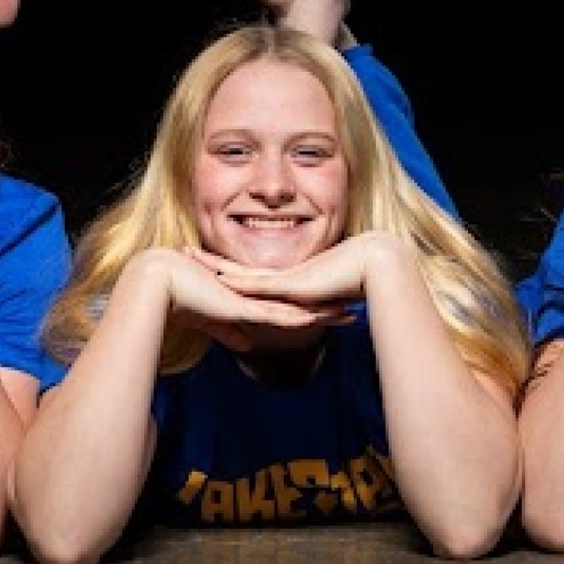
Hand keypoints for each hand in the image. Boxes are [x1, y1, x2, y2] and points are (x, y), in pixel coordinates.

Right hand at [140, 249, 349, 351]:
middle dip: (330, 307)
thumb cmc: (183, 300)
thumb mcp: (214, 321)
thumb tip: (249, 347)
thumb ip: (231, 332)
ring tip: (351, 314)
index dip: (315, 308)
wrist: (161, 283)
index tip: (337, 310)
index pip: (292, 306)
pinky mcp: (242, 307)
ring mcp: (253, 301)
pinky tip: (317, 318)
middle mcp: (258, 298)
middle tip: (356, 308)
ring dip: (324, 313)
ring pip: (297, 308)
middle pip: (302, 304)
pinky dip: (297, 317)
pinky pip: (275, 314)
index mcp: (254, 300)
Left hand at [185, 233, 391, 309]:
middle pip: (239, 271)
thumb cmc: (357, 278)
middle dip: (212, 262)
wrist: (376, 263)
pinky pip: (263, 287)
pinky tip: (222, 280)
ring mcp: (285, 282)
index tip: (207, 262)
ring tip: (193, 255)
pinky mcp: (294, 287)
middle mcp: (281, 280)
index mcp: (285, 282)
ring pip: (244, 274)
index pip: (250, 277)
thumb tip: (309, 315)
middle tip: (186, 249)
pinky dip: (243, 283)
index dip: (228, 268)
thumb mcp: (328, 298)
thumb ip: (315, 306)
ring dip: (217, 267)